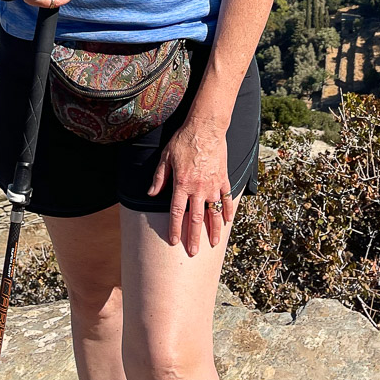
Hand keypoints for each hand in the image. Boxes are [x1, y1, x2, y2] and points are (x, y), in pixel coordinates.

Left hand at [148, 117, 233, 255]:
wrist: (206, 127)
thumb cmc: (184, 141)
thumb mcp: (166, 157)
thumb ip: (159, 177)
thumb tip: (151, 194)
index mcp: (182, 184)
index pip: (177, 212)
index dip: (175, 229)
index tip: (173, 242)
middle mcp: (198, 188)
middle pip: (196, 218)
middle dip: (194, 237)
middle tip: (193, 252)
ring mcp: (213, 185)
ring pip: (214, 212)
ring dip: (214, 229)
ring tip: (213, 243)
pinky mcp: (223, 178)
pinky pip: (227, 198)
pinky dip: (228, 210)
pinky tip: (228, 221)